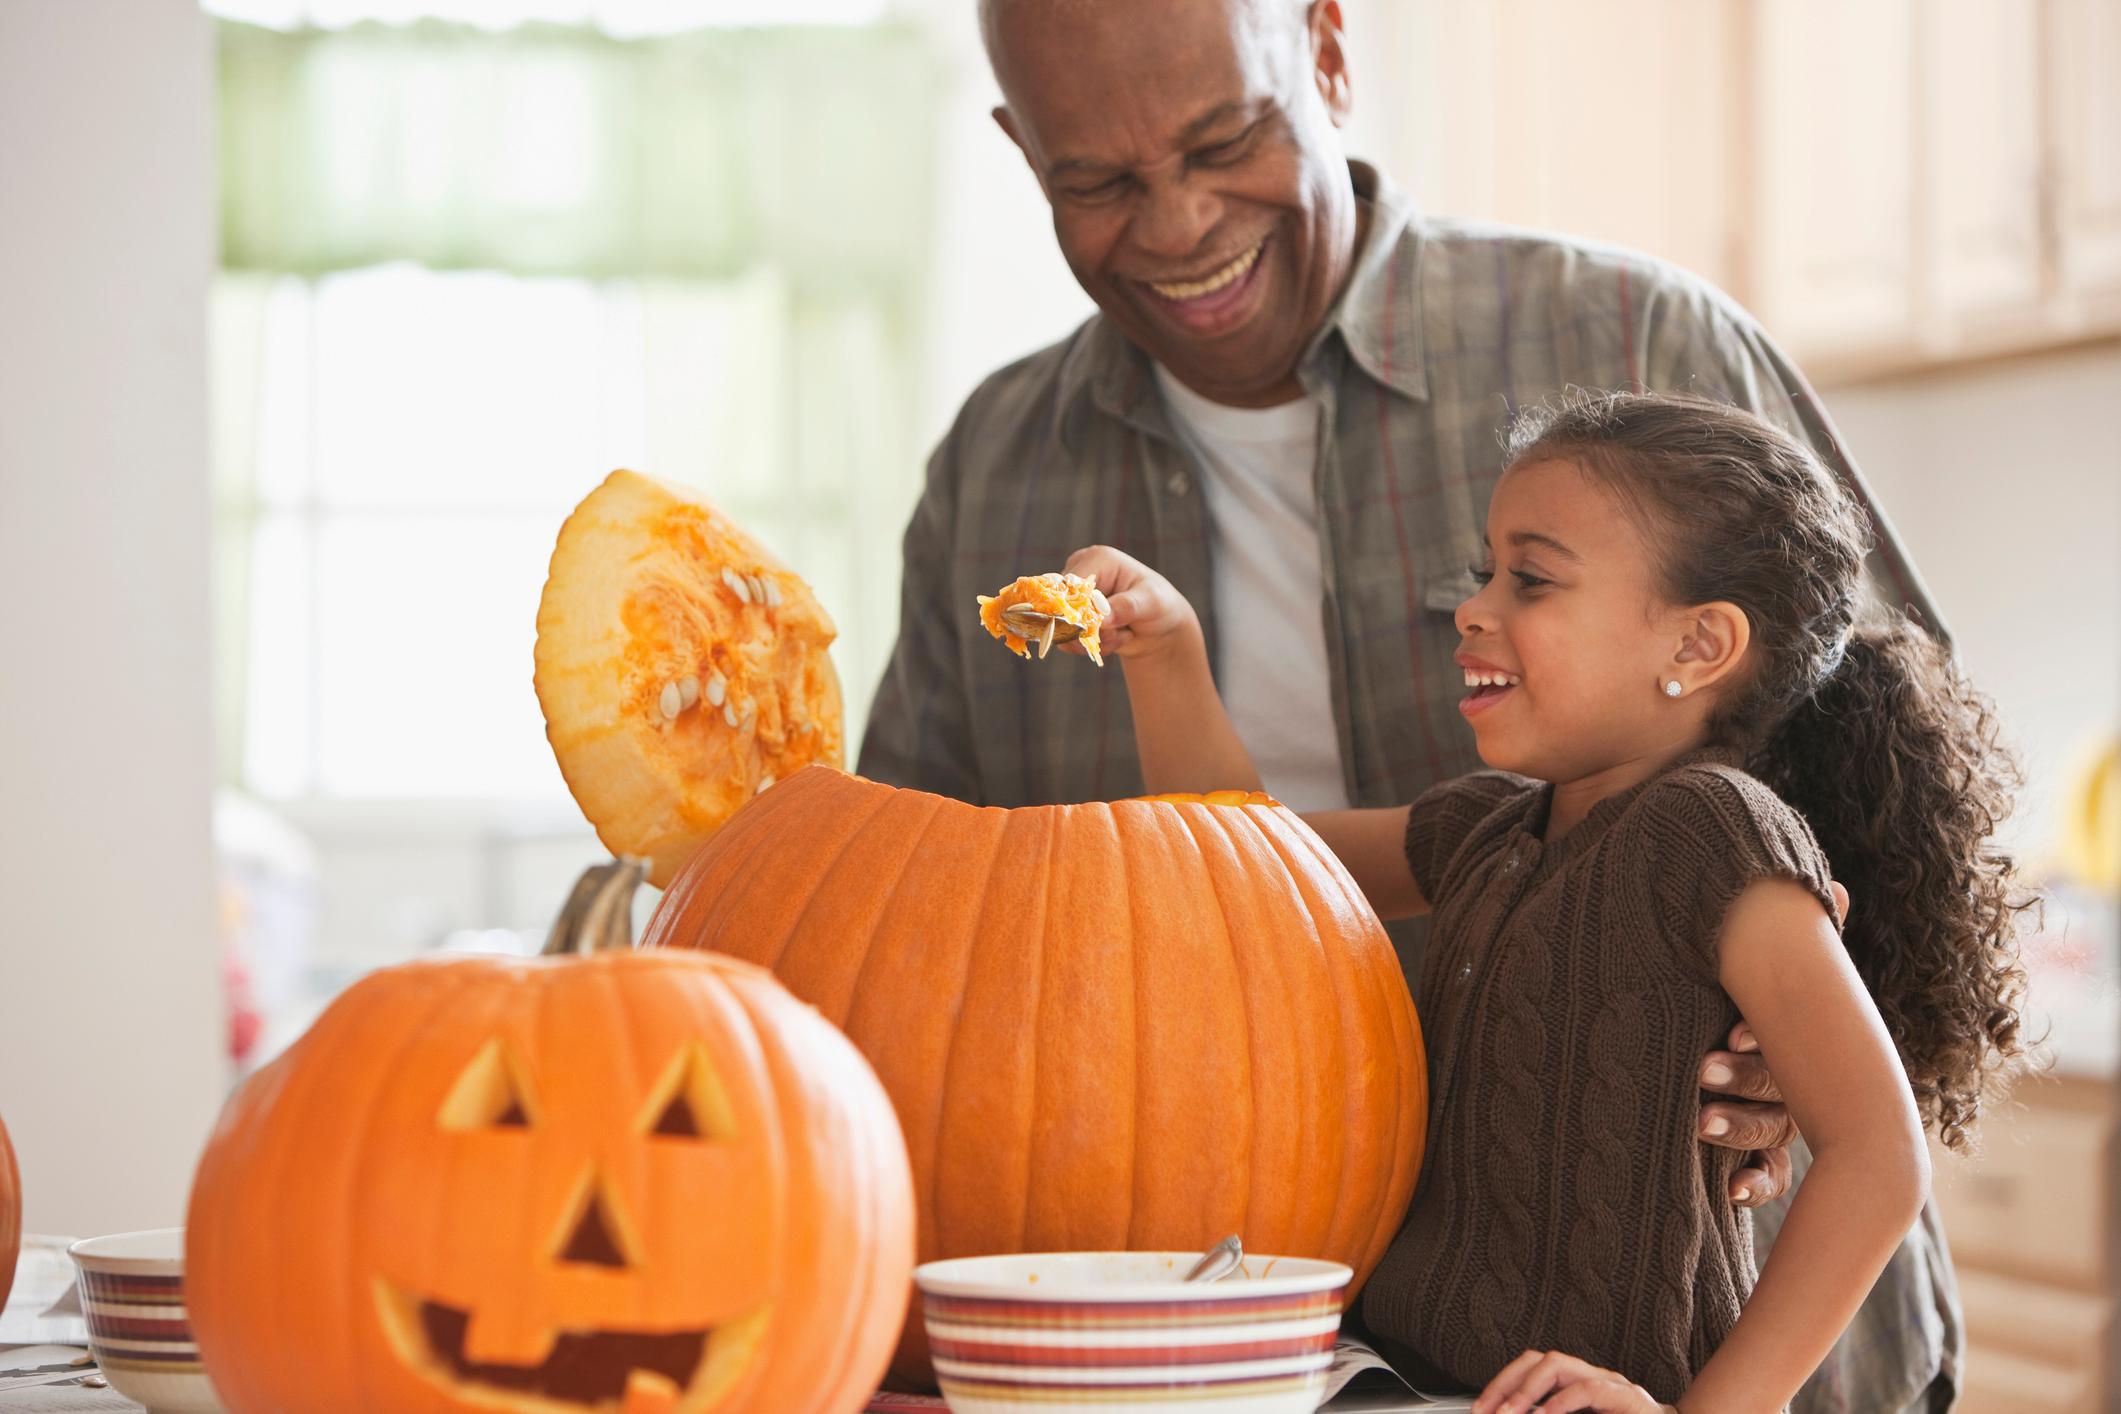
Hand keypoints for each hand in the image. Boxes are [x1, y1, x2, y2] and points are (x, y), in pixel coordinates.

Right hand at [1060, 544, 1199, 662]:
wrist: (1159, 627)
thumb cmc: (1159, 604)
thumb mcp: (1151, 602)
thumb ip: (1127, 607)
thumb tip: (1101, 618)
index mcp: (1098, 559)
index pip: (1071, 582)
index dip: (1078, 607)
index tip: (1097, 628)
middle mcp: (1079, 573)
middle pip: (1062, 606)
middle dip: (1090, 628)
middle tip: (1119, 634)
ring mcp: (1073, 596)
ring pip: (1063, 627)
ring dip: (1093, 640)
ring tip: (1121, 635)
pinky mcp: (1071, 617)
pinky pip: (1067, 640)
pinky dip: (1091, 646)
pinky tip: (1113, 640)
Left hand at [1473, 1350, 1672, 1413]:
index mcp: (1578, 1384)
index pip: (1531, 1367)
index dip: (1501, 1384)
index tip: (1480, 1408)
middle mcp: (1592, 1376)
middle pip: (1539, 1359)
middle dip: (1507, 1383)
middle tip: (1488, 1411)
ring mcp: (1612, 1384)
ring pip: (1559, 1365)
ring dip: (1527, 1390)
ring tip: (1510, 1413)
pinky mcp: (1629, 1399)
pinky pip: (1590, 1390)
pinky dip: (1562, 1404)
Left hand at [1696, 879, 1847, 1206]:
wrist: (1692, 1029)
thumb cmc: (1731, 989)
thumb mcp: (1752, 962)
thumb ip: (1791, 934)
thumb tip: (1842, 887)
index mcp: (1789, 1034)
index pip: (1784, 1037)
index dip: (1758, 1037)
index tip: (1730, 1033)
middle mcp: (1792, 1079)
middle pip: (1778, 1085)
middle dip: (1744, 1079)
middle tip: (1700, 1070)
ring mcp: (1776, 1117)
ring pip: (1771, 1130)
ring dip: (1740, 1128)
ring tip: (1699, 1122)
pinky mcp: (1756, 1154)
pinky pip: (1769, 1176)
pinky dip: (1755, 1185)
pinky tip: (1731, 1193)